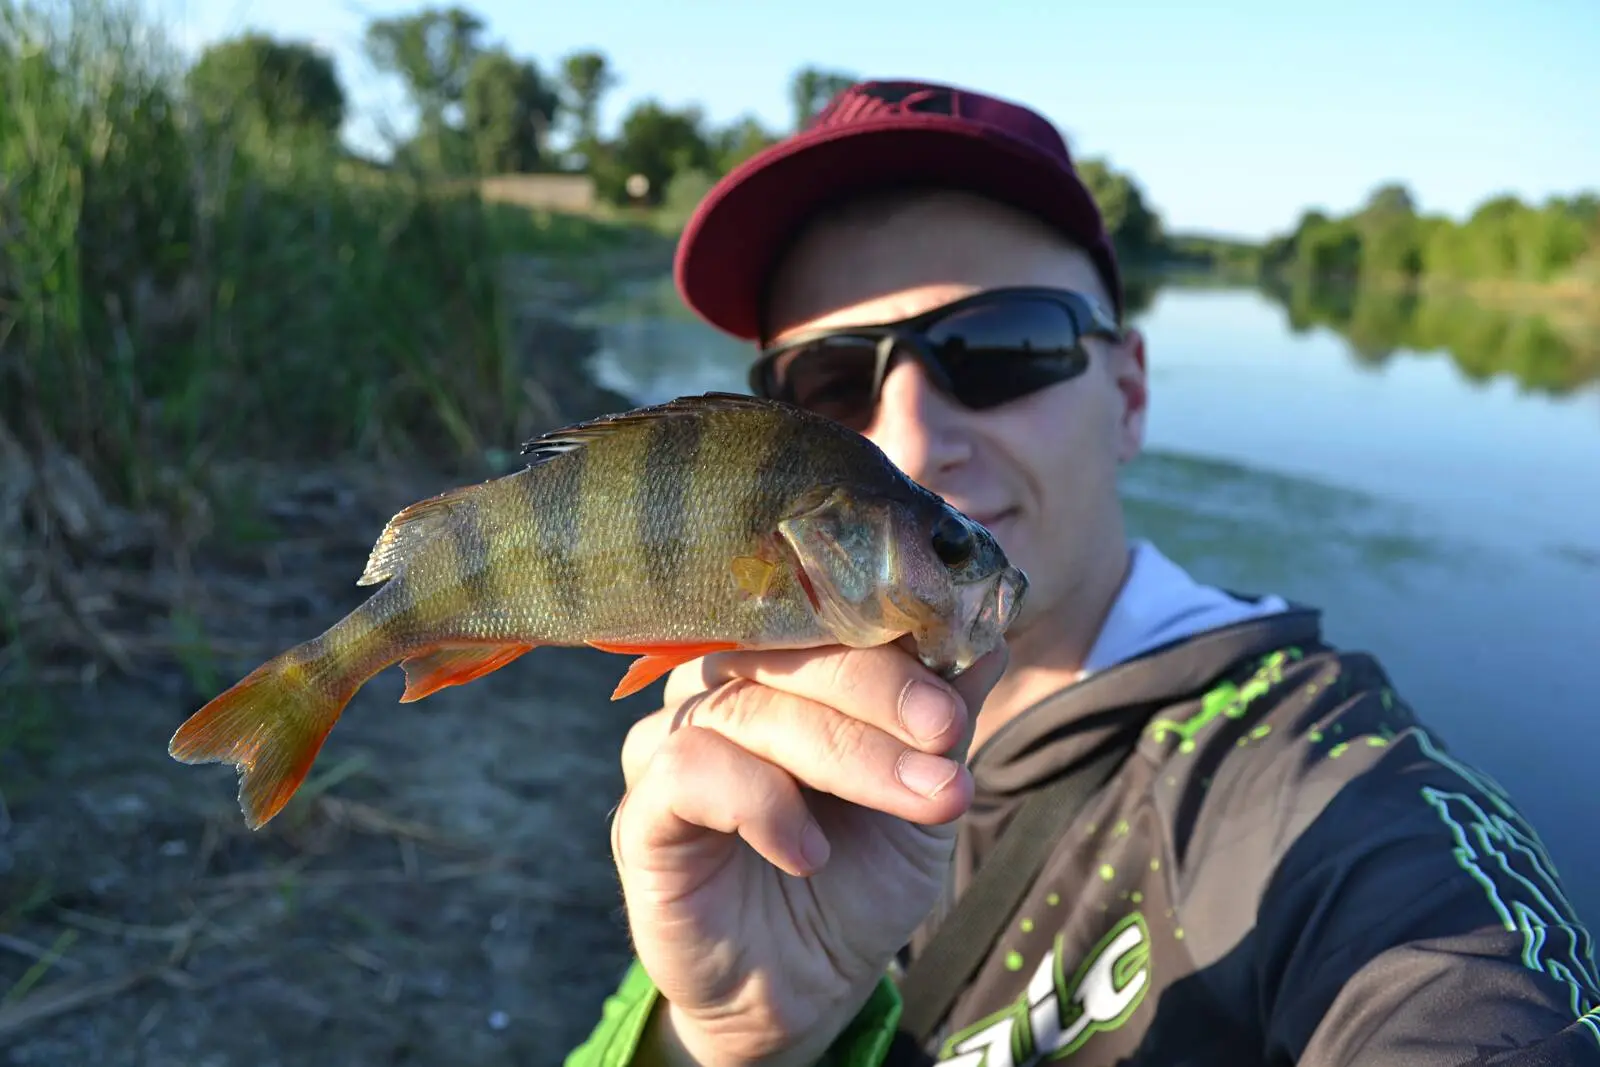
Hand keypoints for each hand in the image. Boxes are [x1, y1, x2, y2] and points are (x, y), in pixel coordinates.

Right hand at [610, 639, 1008, 1066]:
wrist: (804, 990)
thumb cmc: (856, 879)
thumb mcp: (922, 800)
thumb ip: (944, 724)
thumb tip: (986, 641)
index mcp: (782, 668)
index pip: (823, 613)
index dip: (894, 631)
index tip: (964, 677)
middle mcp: (718, 687)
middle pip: (785, 648)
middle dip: (880, 690)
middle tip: (944, 733)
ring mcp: (671, 743)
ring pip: (747, 704)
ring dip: (847, 750)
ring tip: (922, 800)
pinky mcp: (643, 812)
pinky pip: (690, 769)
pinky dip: (761, 801)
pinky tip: (808, 851)